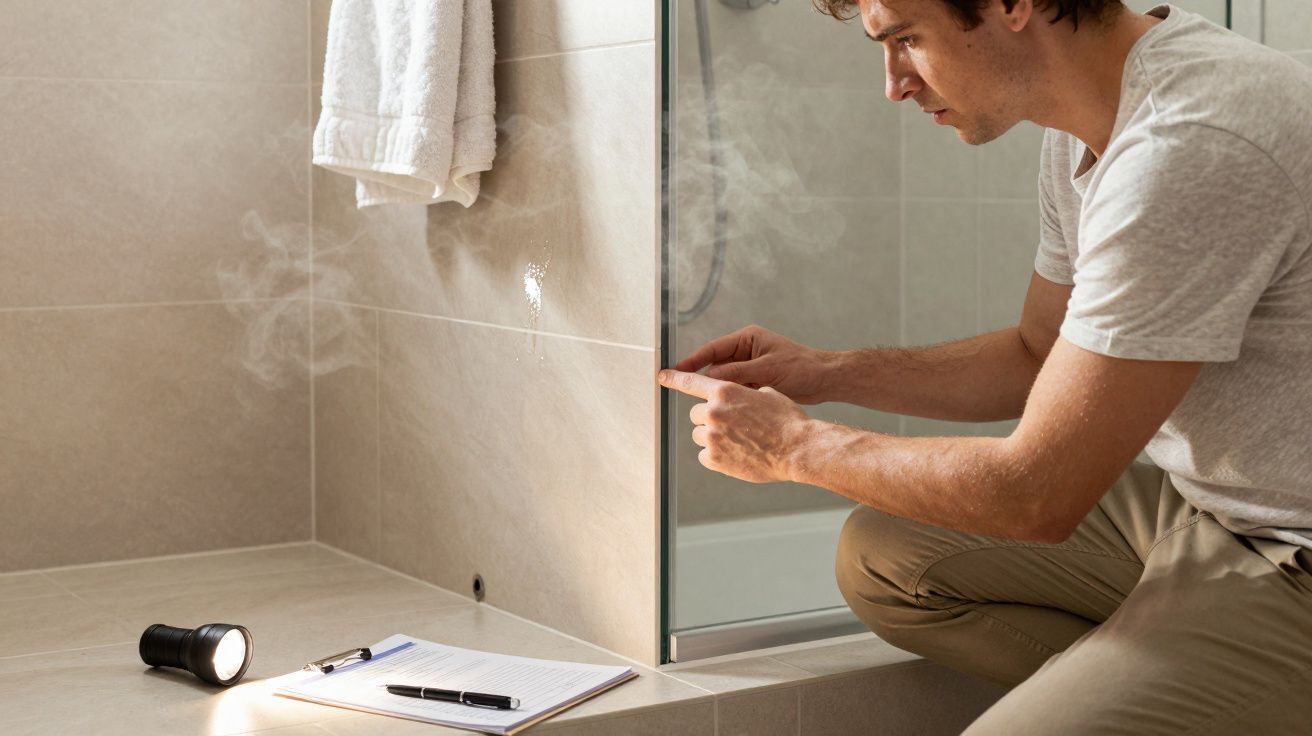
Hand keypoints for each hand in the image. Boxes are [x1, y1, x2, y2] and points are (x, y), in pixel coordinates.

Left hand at [657, 369, 814, 483]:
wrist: (797, 449)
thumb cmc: (787, 421)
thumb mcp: (767, 394)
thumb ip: (744, 393)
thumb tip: (739, 397)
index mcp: (725, 391)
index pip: (691, 382)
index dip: (675, 378)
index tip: (662, 376)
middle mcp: (714, 412)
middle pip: (696, 413)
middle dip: (710, 418)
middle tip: (731, 426)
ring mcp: (712, 437)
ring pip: (699, 435)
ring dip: (713, 437)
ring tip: (738, 442)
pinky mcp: (714, 459)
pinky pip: (704, 456)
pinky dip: (716, 456)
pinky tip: (736, 455)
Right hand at [673, 325, 835, 404]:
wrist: (826, 380)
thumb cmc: (802, 368)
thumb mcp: (768, 369)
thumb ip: (738, 372)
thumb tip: (711, 378)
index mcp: (748, 339)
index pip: (712, 349)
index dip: (692, 361)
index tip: (674, 371)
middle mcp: (746, 351)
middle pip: (716, 365)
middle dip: (707, 381)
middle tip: (691, 394)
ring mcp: (750, 367)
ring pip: (725, 381)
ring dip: (722, 392)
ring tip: (714, 406)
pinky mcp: (755, 381)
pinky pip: (736, 390)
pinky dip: (733, 399)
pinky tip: (729, 410)